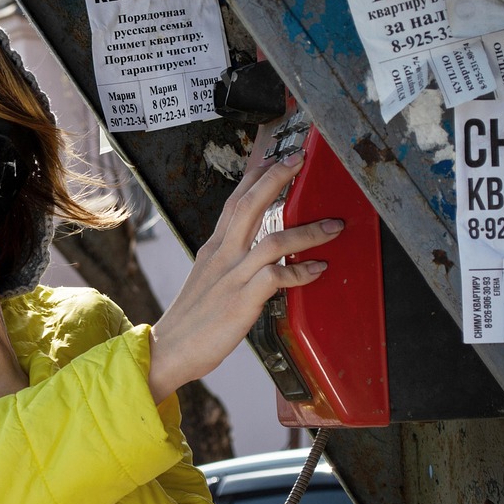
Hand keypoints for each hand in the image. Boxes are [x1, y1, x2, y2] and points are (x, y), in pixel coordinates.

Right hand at [148, 151, 344, 401]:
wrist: (169, 349)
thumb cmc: (192, 318)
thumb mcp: (207, 277)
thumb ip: (230, 259)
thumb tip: (256, 249)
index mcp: (214, 248)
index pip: (234, 201)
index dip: (255, 176)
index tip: (275, 155)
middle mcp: (223, 255)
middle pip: (249, 205)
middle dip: (276, 178)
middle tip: (300, 159)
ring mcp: (232, 277)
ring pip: (273, 240)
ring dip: (308, 231)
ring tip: (334, 226)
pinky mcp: (242, 301)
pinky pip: (277, 278)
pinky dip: (301, 272)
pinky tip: (318, 270)